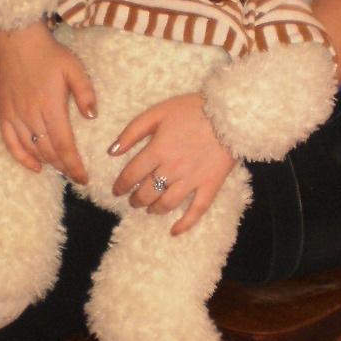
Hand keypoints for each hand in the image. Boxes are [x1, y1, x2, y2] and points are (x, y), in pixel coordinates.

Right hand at [0, 21, 96, 183]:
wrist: (18, 40)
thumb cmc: (49, 53)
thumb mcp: (74, 68)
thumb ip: (85, 93)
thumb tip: (92, 117)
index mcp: (51, 106)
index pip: (64, 145)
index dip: (74, 165)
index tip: (84, 178)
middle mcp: (31, 115)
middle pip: (49, 151)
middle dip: (65, 167)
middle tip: (76, 175)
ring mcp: (15, 116)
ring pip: (32, 149)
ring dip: (48, 163)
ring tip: (61, 169)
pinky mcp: (4, 113)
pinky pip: (11, 143)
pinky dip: (22, 159)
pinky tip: (35, 167)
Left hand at [110, 93, 235, 234]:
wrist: (229, 113)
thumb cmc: (192, 109)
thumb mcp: (158, 112)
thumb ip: (132, 132)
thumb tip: (112, 151)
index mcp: (157, 150)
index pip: (131, 175)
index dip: (120, 185)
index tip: (117, 190)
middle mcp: (172, 169)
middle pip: (147, 192)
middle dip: (136, 200)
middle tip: (133, 201)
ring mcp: (192, 179)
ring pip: (167, 203)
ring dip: (154, 209)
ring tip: (149, 209)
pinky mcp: (210, 185)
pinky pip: (197, 210)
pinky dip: (185, 224)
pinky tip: (174, 231)